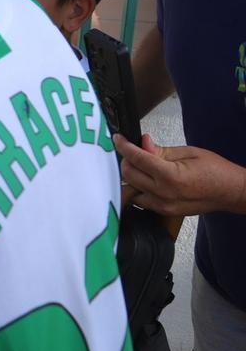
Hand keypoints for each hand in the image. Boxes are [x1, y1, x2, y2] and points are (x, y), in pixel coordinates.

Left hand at [115, 133, 245, 215]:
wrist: (231, 192)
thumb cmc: (216, 170)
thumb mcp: (189, 153)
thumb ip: (161, 150)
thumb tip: (142, 142)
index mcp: (171, 176)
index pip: (137, 158)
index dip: (124, 146)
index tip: (118, 139)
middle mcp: (163, 193)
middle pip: (129, 175)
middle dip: (127, 160)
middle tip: (132, 151)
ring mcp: (163, 205)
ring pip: (131, 189)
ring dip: (130, 176)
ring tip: (140, 165)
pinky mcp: (164, 212)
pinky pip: (140, 200)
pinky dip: (137, 189)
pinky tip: (145, 179)